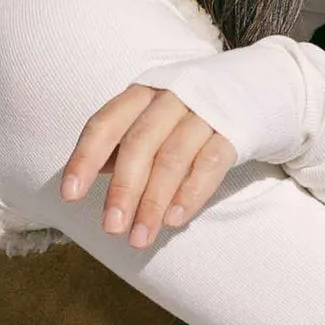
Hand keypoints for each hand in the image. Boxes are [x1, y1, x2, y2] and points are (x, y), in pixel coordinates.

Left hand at [60, 84, 238, 248]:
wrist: (254, 88)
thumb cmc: (190, 112)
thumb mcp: (153, 117)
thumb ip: (123, 142)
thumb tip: (91, 172)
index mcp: (142, 94)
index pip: (105, 124)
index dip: (84, 158)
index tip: (70, 195)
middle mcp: (171, 98)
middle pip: (140, 144)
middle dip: (123, 189)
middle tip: (111, 228)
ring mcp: (205, 113)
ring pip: (173, 158)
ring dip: (153, 202)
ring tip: (141, 237)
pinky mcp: (234, 131)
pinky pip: (211, 163)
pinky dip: (191, 193)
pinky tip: (174, 220)